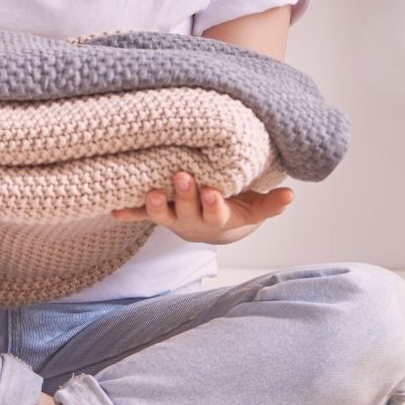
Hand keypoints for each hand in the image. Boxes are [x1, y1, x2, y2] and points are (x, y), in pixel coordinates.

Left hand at [110, 171, 294, 244]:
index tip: (212, 192)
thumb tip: (291, 196)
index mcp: (217, 218)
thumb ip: (271, 204)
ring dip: (154, 205)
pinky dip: (128, 213)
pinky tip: (114, 211)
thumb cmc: (237, 210)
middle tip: (182, 177)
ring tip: (151, 193)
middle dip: (184, 194)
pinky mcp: (156, 214)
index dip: (212, 204)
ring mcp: (172, 217)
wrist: (213, 228)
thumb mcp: (255, 209)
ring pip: (161, 214)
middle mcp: (191, 220)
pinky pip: (139, 215)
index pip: (216, 212)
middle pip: (186, 210)